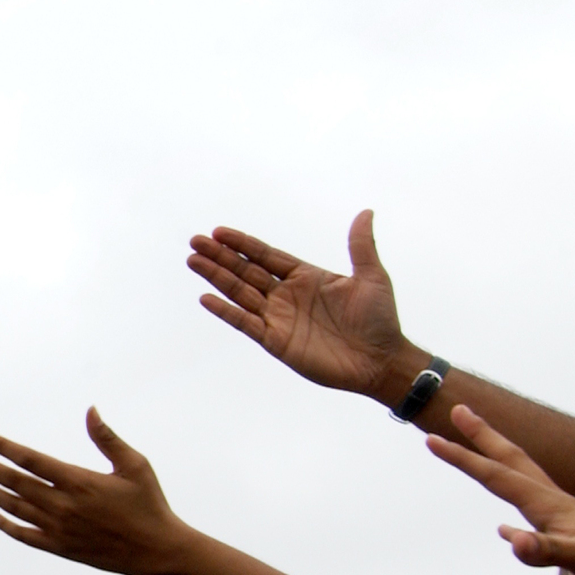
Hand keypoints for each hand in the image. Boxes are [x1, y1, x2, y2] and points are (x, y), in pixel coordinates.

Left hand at [0, 412, 188, 574]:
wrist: (157, 551)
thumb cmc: (149, 504)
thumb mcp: (134, 465)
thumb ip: (107, 438)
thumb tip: (90, 410)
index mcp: (79, 482)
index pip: (30, 460)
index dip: (3, 447)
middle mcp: (63, 506)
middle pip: (14, 482)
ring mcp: (59, 529)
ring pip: (14, 508)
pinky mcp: (60, 548)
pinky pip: (24, 535)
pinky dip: (4, 524)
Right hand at [186, 211, 427, 402]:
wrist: (380, 361)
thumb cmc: (380, 320)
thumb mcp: (371, 277)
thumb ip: (361, 246)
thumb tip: (365, 213)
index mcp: (306, 277)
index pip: (266, 256)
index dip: (243, 244)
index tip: (219, 231)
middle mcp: (287, 295)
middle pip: (246, 271)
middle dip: (220, 256)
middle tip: (196, 242)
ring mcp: (278, 318)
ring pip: (240, 293)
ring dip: (216, 278)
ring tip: (194, 261)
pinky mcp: (275, 341)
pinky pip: (245, 323)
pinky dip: (226, 311)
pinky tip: (206, 298)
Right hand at [425, 405, 574, 574]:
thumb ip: (543, 549)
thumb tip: (510, 538)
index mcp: (549, 505)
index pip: (496, 476)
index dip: (462, 459)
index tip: (430, 438)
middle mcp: (554, 502)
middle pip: (509, 460)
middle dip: (480, 437)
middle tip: (457, 409)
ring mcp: (565, 516)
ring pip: (522, 479)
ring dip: (497, 461)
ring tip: (477, 450)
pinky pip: (532, 513)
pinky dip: (513, 510)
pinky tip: (509, 529)